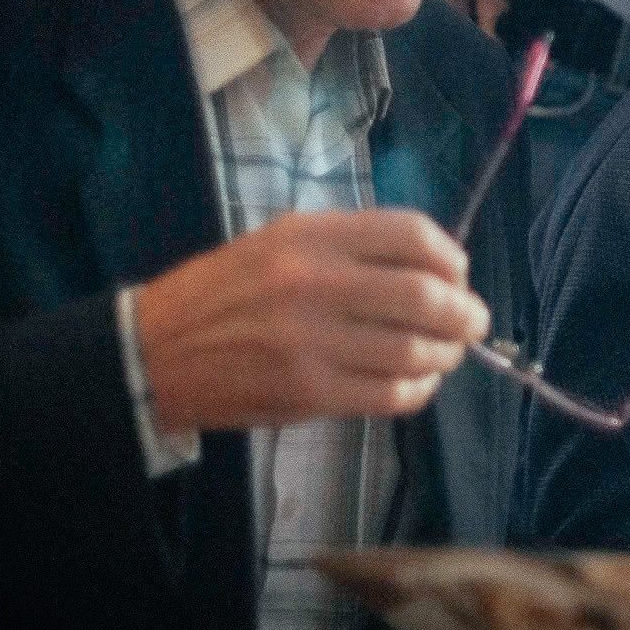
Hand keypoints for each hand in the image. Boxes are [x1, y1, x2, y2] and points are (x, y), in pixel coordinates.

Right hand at [134, 209, 489, 434]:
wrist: (156, 352)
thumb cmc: (225, 292)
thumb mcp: (279, 241)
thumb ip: (351, 248)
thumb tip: (433, 268)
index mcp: (310, 236)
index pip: (411, 235)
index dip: (451, 257)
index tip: (460, 274)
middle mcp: (314, 283)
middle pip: (426, 296)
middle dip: (466, 313)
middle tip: (474, 321)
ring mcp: (312, 342)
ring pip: (415, 350)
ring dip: (447, 354)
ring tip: (447, 354)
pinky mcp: (309, 393)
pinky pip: (391, 394)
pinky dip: (419, 390)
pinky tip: (417, 383)